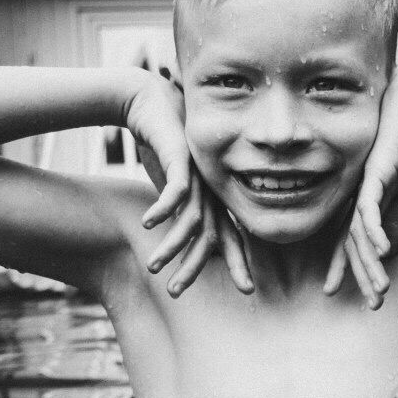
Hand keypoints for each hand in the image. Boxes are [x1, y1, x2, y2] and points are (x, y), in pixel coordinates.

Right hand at [124, 71, 252, 296]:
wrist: (151, 104)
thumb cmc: (165, 147)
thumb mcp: (176, 186)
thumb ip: (184, 213)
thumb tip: (186, 243)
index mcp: (214, 198)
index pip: (229, 236)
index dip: (238, 262)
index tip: (249, 290)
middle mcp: (211, 190)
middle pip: (211, 236)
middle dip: (196, 267)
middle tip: (179, 293)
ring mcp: (198, 176)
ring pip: (191, 219)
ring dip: (172, 246)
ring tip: (154, 266)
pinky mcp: (181, 160)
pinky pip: (176, 191)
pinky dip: (163, 209)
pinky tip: (149, 225)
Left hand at [324, 63, 397, 308]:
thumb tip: (389, 250)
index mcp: (362, 199)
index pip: (351, 240)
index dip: (349, 268)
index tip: (345, 293)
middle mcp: (356, 195)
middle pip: (353, 243)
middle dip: (362, 276)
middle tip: (371, 305)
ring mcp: (363, 185)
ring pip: (360, 232)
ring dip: (371, 264)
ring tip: (381, 290)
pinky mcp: (374, 173)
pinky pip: (371, 207)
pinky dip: (376, 231)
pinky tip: (383, 252)